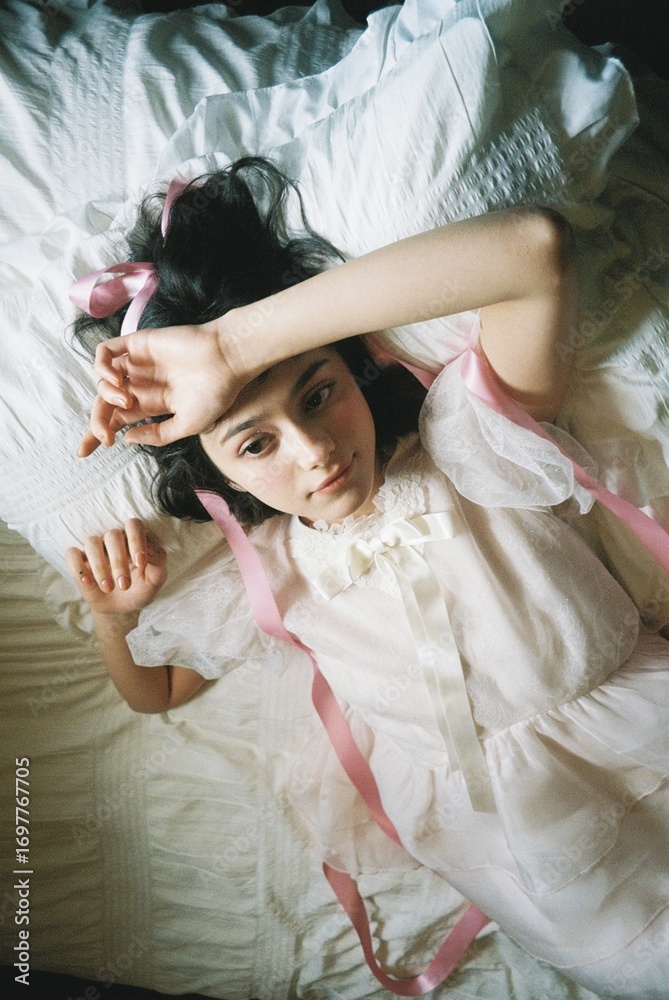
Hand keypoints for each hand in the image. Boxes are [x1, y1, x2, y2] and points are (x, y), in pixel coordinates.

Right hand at [65, 519, 166, 615]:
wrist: (123, 608)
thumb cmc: (141, 588)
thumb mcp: (155, 580)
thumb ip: (158, 562)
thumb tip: (149, 549)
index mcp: (134, 539)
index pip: (134, 525)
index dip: (137, 540)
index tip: (140, 562)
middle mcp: (114, 540)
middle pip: (112, 535)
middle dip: (119, 561)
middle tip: (125, 585)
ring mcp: (95, 549)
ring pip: (91, 543)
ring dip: (99, 566)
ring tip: (108, 588)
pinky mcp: (79, 561)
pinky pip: (72, 554)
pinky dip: (78, 567)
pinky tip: (87, 582)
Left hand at [77, 317, 246, 456]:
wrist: (226, 360)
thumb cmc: (214, 393)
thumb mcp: (187, 426)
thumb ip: (157, 435)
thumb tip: (127, 438)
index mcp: (151, 404)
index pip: (116, 420)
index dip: (97, 435)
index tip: (83, 453)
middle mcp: (141, 384)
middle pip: (104, 404)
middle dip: (96, 423)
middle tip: (103, 437)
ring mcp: (137, 363)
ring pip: (102, 380)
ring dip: (105, 395)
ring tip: (124, 402)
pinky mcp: (136, 343)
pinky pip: (105, 352)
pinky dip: (102, 366)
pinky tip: (116, 379)